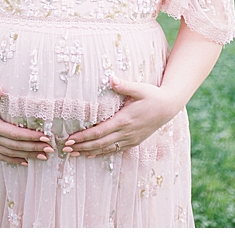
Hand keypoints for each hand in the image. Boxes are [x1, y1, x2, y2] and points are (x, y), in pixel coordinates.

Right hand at [0, 86, 52, 165]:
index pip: (14, 133)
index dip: (30, 136)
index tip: (44, 137)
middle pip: (16, 145)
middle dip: (34, 148)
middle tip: (51, 149)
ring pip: (11, 153)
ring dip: (28, 155)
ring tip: (44, 157)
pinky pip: (1, 155)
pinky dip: (14, 160)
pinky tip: (25, 162)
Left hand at [64, 77, 181, 157]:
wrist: (168, 107)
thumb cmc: (152, 95)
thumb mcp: (140, 88)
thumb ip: (124, 85)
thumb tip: (111, 78)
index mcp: (124, 120)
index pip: (100, 131)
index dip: (84, 136)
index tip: (70, 138)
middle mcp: (127, 132)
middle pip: (100, 143)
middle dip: (82, 146)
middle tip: (65, 148)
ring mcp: (131, 138)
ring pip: (107, 149)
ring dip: (89, 152)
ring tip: (73, 153)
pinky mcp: (134, 141)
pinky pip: (115, 150)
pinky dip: (102, 153)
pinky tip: (91, 155)